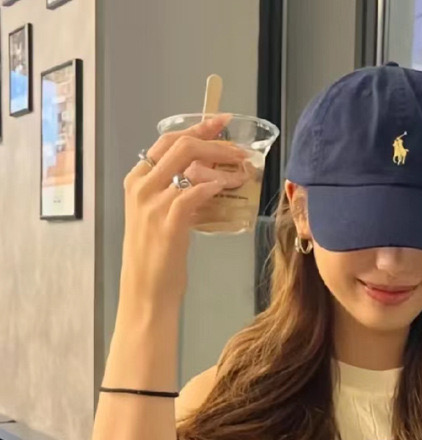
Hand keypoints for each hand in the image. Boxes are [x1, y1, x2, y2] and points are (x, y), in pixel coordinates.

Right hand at [120, 114, 248, 306]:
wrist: (147, 292)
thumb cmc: (157, 259)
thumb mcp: (161, 218)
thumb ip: (176, 196)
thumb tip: (207, 180)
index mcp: (137, 181)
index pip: (167, 142)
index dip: (197, 130)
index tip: (221, 124)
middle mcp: (140, 187)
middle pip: (178, 145)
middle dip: (213, 140)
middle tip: (239, 146)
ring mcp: (152, 204)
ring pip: (188, 163)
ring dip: (221, 161)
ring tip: (242, 168)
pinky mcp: (168, 224)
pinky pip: (193, 193)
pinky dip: (213, 186)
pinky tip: (228, 186)